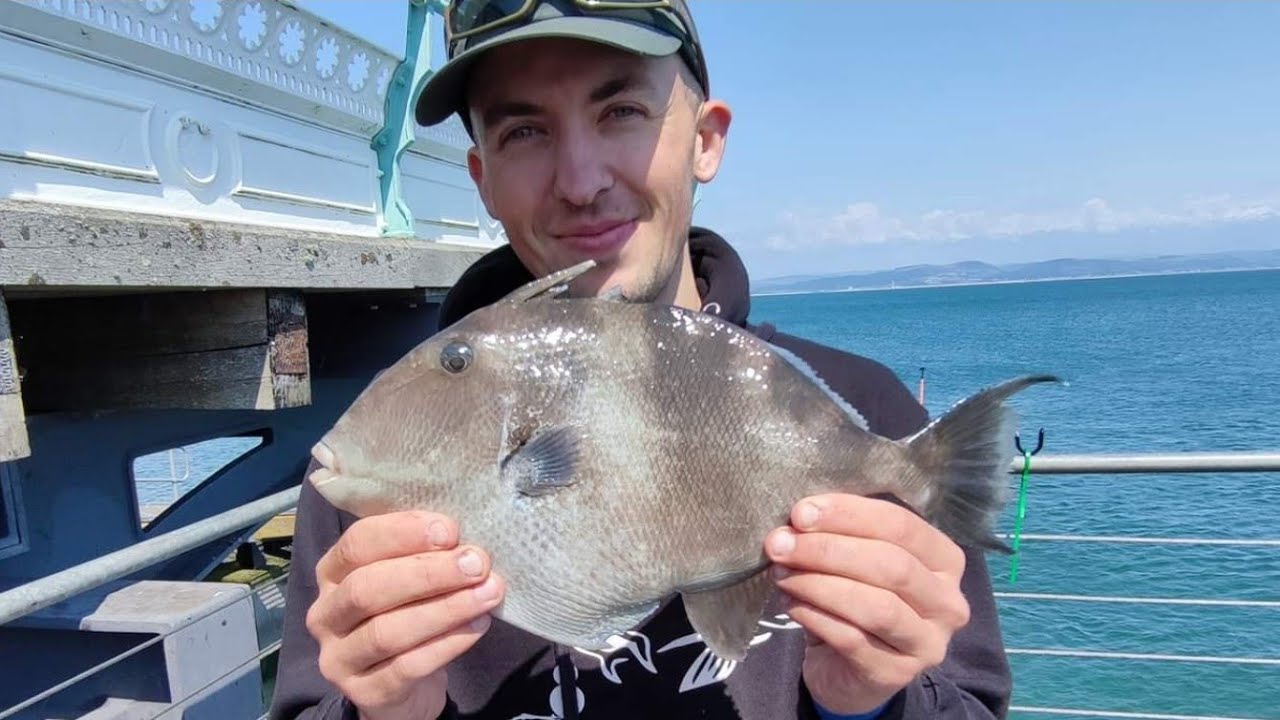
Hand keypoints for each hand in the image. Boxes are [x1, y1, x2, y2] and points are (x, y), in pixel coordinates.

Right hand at [305, 511, 504, 719]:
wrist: (405, 688)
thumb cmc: (408, 615)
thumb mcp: (408, 579)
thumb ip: (425, 555)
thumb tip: (467, 541)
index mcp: (332, 573)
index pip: (357, 543)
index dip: (402, 532)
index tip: (449, 530)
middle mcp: (326, 614)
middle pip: (367, 588)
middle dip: (428, 573)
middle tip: (477, 564)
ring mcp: (339, 659)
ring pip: (386, 632)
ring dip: (445, 608)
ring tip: (488, 593)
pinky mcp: (364, 693)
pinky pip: (407, 667)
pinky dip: (448, 643)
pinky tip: (479, 625)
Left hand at [764, 494, 969, 714]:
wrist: (849, 670)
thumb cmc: (857, 600)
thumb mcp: (857, 561)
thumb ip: (842, 535)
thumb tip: (800, 516)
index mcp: (945, 561)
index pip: (902, 526)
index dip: (849, 514)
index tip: (801, 512)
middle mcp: (948, 603)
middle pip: (891, 565)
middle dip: (828, 549)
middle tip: (781, 544)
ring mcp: (927, 643)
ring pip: (875, 605)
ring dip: (818, 584)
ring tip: (781, 573)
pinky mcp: (896, 674)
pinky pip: (851, 639)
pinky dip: (814, 616)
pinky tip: (789, 602)